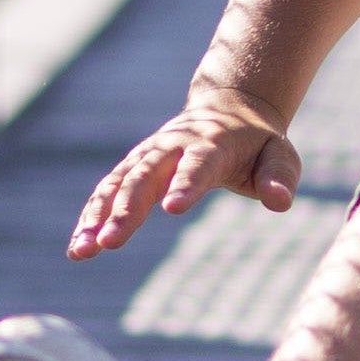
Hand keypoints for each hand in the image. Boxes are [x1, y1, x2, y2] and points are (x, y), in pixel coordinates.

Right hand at [67, 87, 301, 259]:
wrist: (230, 109)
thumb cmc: (259, 143)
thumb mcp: (280, 156)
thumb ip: (279, 178)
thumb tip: (279, 202)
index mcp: (211, 143)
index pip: (197, 165)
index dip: (185, 184)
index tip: (172, 209)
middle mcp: (172, 146)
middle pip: (145, 175)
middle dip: (126, 209)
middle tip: (110, 242)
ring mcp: (149, 154)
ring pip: (117, 183)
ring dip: (97, 216)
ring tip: (82, 251)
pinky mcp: (135, 166)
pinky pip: (108, 190)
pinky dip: (92, 215)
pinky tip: (80, 246)